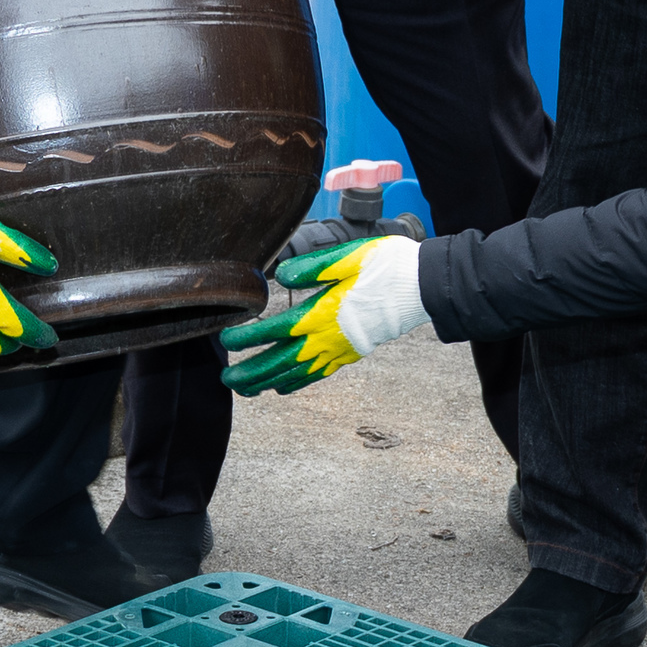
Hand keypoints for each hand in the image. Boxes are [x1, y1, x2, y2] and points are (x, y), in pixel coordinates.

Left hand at [219, 235, 426, 396]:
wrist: (420, 288)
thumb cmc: (384, 267)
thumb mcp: (346, 258)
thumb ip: (311, 268)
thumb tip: (280, 277)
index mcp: (321, 315)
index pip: (275, 331)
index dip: (248, 337)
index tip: (226, 340)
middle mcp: (326, 339)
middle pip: (280, 362)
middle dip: (251, 372)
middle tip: (227, 378)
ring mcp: (338, 350)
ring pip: (296, 374)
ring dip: (268, 383)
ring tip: (245, 389)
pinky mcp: (349, 354)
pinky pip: (317, 375)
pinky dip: (296, 383)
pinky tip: (282, 388)